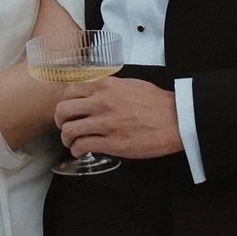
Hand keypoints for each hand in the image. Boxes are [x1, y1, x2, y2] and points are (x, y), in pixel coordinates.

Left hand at [54, 78, 181, 160]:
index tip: (68, 109)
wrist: (176, 119)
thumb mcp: (130, 84)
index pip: (70, 90)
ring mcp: (105, 123)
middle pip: (63, 110)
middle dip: (60, 121)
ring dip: (67, 138)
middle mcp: (101, 102)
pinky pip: (82, 146)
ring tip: (73, 142)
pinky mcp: (112, 143)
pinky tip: (82, 151)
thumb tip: (95, 92)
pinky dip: (77, 150)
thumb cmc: (157, 102)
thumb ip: (109, 87)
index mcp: (105, 86)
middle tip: (65, 126)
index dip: (65, 101)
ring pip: (69, 130)